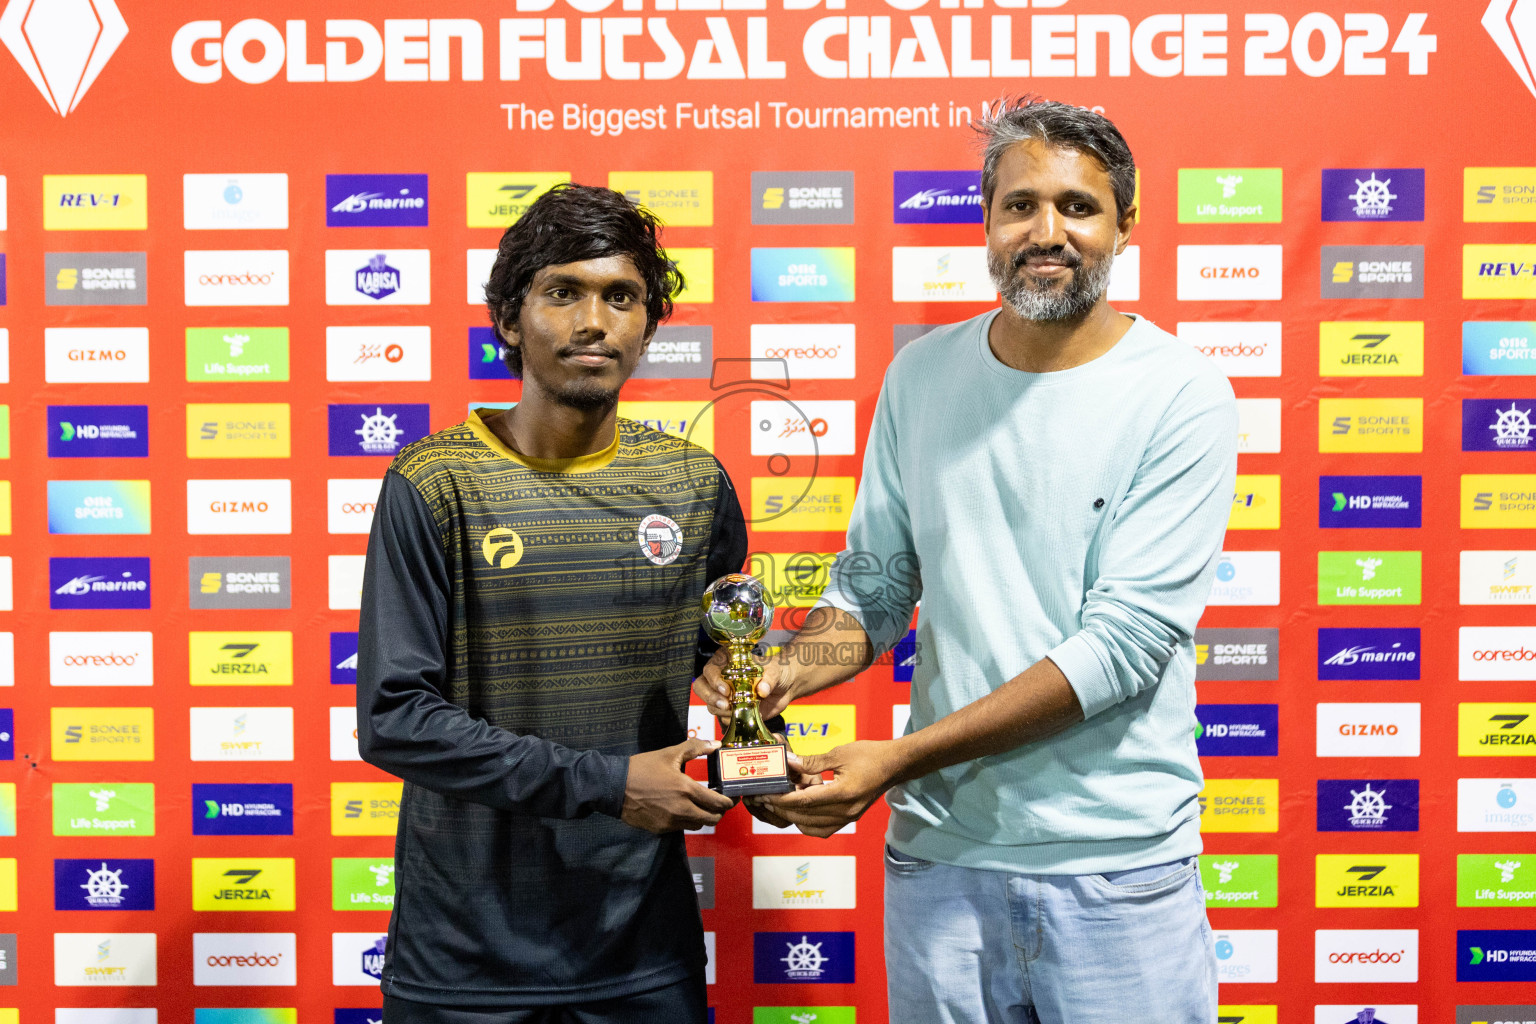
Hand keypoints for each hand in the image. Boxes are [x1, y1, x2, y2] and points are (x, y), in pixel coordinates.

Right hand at [621, 739, 735, 833]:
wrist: (613, 786)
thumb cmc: (642, 768)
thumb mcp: (669, 754)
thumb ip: (695, 748)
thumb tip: (716, 745)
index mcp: (686, 790)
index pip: (718, 803)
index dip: (729, 802)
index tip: (732, 798)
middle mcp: (682, 810)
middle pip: (712, 819)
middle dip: (718, 812)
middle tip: (718, 803)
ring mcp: (670, 822)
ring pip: (697, 825)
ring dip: (702, 817)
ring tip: (699, 805)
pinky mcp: (660, 829)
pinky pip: (680, 828)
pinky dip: (685, 820)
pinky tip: (679, 808)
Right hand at [691, 647, 795, 721]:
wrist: (786, 687)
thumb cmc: (777, 671)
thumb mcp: (775, 670)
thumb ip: (769, 678)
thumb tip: (762, 689)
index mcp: (727, 661)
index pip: (710, 669)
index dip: (714, 680)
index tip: (726, 689)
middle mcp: (721, 677)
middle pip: (701, 687)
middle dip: (711, 697)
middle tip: (726, 704)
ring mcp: (724, 695)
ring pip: (710, 704)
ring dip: (722, 710)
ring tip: (738, 710)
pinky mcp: (731, 710)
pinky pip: (722, 717)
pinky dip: (731, 719)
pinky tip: (744, 715)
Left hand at [759, 740, 904, 837]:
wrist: (894, 765)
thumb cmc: (870, 755)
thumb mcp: (838, 753)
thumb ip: (811, 761)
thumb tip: (788, 762)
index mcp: (843, 793)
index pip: (805, 801)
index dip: (782, 799)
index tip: (766, 794)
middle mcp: (846, 811)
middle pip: (805, 817)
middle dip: (782, 808)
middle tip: (765, 798)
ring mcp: (848, 818)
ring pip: (811, 827)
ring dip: (793, 817)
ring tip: (780, 802)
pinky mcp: (849, 819)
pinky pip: (823, 830)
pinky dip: (807, 824)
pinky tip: (799, 811)